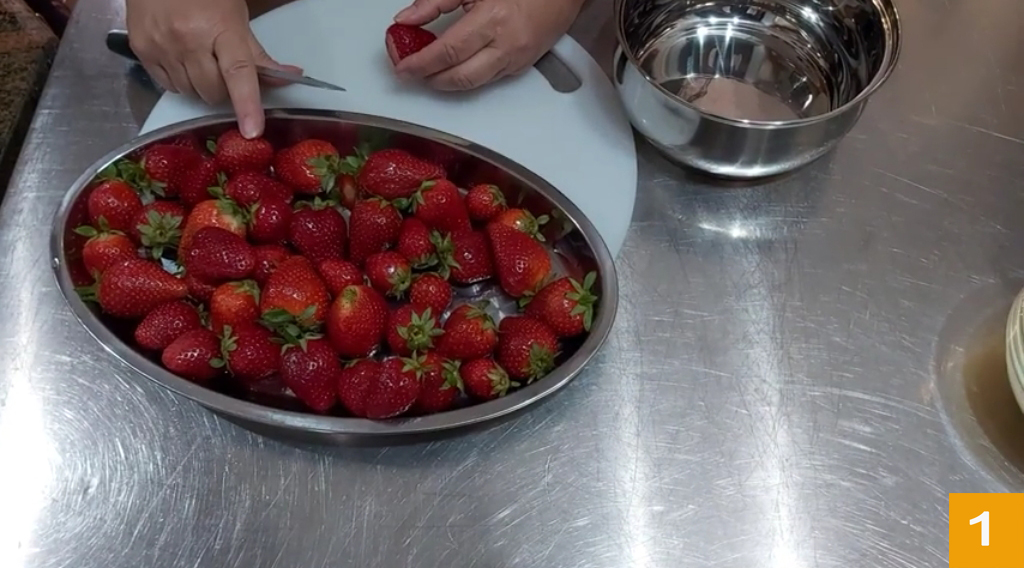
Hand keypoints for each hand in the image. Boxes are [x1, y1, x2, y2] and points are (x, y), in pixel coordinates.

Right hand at [125, 0, 299, 137]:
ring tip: (200, 60)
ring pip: (190, 93)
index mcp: (220, 28)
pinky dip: (180, 81)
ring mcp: (162, 46)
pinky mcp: (141, 51)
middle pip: (212, 92)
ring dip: (201, 87)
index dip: (247, 104)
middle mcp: (188, 40)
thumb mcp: (236, 16)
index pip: (238, 73)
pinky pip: (168, 86)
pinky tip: (181, 59)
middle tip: (223, 70)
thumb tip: (289, 76)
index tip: (253, 130)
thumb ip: (258, 53)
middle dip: (223, 90)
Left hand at [392, 0, 583, 90]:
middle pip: (458, 77)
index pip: (446, 52)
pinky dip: (467, 76)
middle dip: (430, 78)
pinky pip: (488, 79)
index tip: (403, 66)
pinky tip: (456, 66)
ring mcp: (516, 60)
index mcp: (493, 20)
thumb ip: (436, 2)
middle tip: (412, 70)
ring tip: (430, 70)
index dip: (420, 63)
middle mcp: (506, 46)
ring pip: (473, 84)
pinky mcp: (522, 66)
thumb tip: (408, 19)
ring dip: (447, 81)